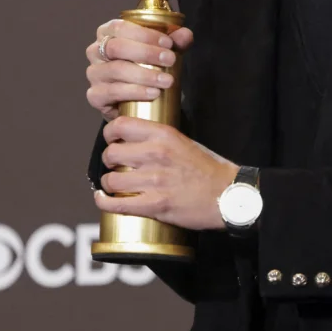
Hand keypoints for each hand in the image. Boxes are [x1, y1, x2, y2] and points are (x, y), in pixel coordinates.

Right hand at [85, 19, 193, 120]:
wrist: (134, 100)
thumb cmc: (145, 67)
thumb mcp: (161, 51)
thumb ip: (175, 41)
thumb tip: (185, 34)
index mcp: (107, 33)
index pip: (121, 27)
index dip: (145, 33)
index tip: (169, 43)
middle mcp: (95, 50)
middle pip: (116, 47)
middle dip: (146, 53)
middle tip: (170, 60)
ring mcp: (93, 74)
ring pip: (116, 70)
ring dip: (145, 75)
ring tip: (167, 80)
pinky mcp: (95, 95)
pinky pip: (112, 92)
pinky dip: (135, 92)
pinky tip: (153, 94)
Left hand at [94, 116, 238, 230]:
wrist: (228, 195)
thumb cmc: (208, 170)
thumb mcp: (184, 142)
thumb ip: (158, 139)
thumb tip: (133, 139)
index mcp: (164, 134)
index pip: (120, 125)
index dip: (109, 134)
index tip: (111, 140)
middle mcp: (156, 154)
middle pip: (110, 154)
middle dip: (109, 162)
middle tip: (116, 167)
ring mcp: (155, 180)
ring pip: (111, 180)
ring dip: (109, 185)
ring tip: (115, 186)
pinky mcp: (155, 205)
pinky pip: (117, 204)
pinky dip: (105, 203)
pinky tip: (103, 200)